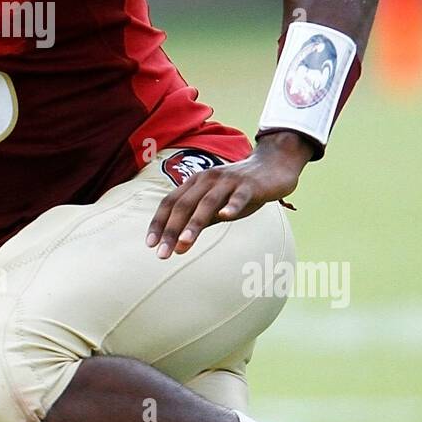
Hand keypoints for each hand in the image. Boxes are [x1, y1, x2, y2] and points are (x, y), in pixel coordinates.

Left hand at [145, 131, 313, 258]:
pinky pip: (239, 196)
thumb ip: (198, 221)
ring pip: (207, 203)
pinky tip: (226, 217)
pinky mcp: (249, 185)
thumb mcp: (215, 205)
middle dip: (171, 230)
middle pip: (184, 204)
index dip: (158, 222)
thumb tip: (177, 245)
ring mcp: (228, 181)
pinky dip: (232, 205)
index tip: (150, 244)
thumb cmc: (239, 190)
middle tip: (162, 254)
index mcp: (195, 183)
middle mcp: (207, 179)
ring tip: (183, 244)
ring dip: (194, 224)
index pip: (170, 202)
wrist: (271, 167)